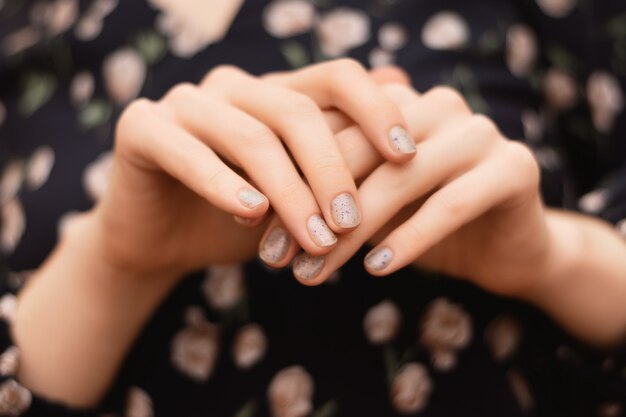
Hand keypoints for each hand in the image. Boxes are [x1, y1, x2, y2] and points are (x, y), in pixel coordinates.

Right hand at [91, 59, 415, 279]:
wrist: (160, 241)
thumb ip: (344, 150)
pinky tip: (250, 214)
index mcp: (273, 94)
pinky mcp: (141, 127)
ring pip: (251, 136)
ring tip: (314, 240)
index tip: (407, 157)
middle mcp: (233, 88)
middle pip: (296, 111)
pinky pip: (187, 151)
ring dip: (288, 193)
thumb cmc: (239, 216)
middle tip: (351, 224)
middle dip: (331, 170)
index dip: (375, 110)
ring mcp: (185, 102)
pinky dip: (222, 183)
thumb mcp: (299, 192)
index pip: (335, 78)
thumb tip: (405, 89)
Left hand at [260, 84, 548, 296]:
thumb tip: (256, 219)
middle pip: (361, 153)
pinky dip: (411, 238)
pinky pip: (452, 203)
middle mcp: (439, 106)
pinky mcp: (514, 167)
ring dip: (353, 232)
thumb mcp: (371, 209)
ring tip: (315, 274)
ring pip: (402, 178)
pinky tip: (377, 269)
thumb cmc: (425, 226)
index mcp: (400, 105)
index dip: (291, 184)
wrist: (505, 248)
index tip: (258, 236)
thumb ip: (328, 198)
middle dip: (312, 209)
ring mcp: (479, 133)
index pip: (333, 134)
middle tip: (277, 258)